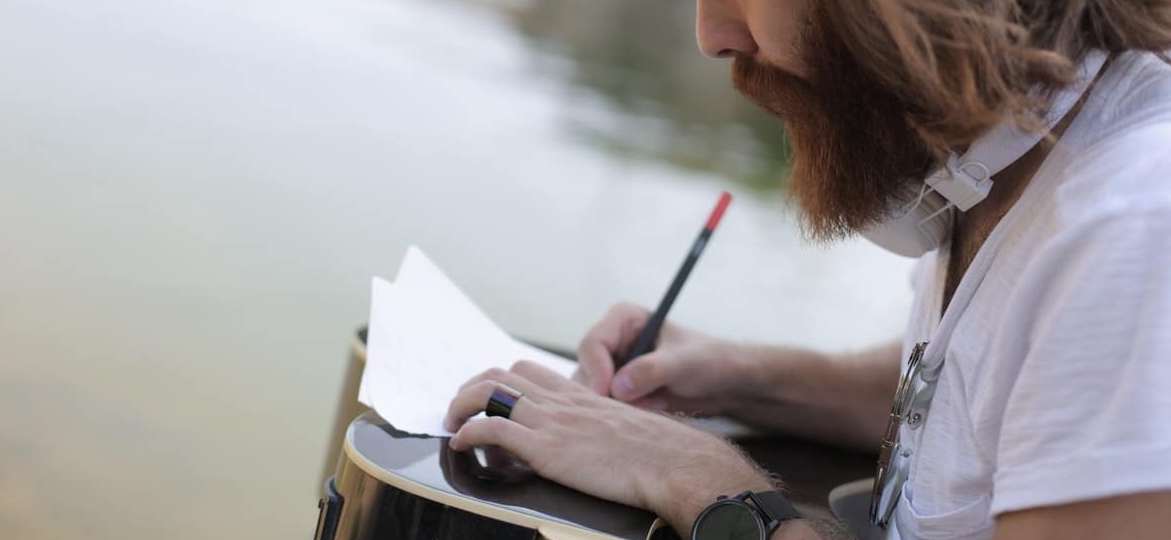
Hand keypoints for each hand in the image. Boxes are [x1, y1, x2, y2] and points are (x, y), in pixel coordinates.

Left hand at [445, 360, 774, 533]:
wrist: (674, 464)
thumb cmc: (658, 454)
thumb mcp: (622, 428)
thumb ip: (597, 425)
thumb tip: (584, 440)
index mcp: (580, 394)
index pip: (527, 371)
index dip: (499, 382)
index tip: (487, 399)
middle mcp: (562, 401)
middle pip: (501, 376)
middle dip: (472, 389)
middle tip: (459, 410)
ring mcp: (552, 421)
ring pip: (489, 394)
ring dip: (460, 406)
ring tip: (451, 423)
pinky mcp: (546, 447)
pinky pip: (492, 429)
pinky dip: (468, 432)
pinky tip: (461, 444)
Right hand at [573, 302, 752, 415]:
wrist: (725, 383)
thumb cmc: (709, 360)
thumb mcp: (683, 363)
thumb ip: (650, 370)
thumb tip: (617, 387)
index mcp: (623, 319)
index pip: (592, 344)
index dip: (596, 370)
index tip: (607, 394)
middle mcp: (612, 341)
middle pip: (585, 370)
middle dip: (606, 392)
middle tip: (636, 405)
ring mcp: (613, 367)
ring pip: (591, 392)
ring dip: (616, 405)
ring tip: (652, 403)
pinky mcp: (618, 390)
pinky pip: (604, 406)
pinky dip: (622, 413)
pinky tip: (651, 408)